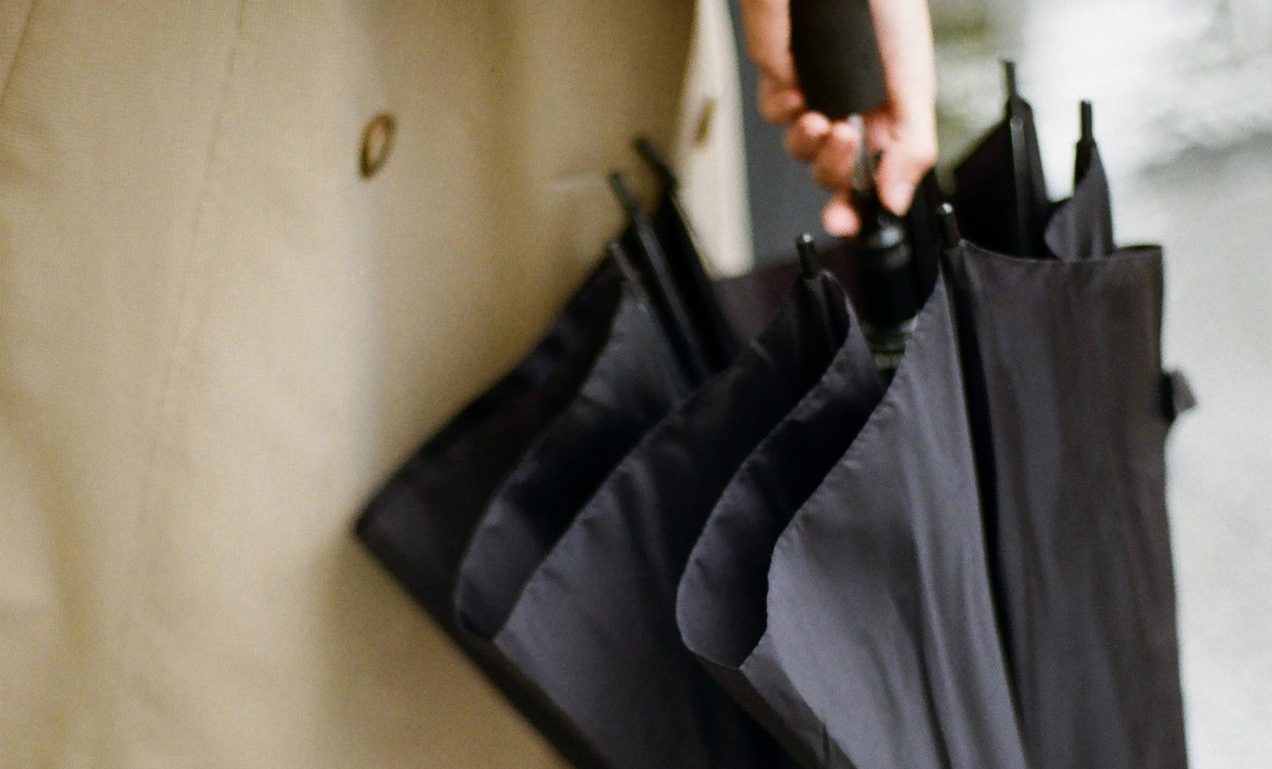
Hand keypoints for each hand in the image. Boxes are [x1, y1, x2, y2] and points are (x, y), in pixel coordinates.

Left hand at [740, 0, 937, 235]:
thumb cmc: (883, 4)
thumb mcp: (912, 75)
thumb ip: (911, 143)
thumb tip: (897, 201)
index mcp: (886, 110)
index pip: (871, 174)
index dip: (860, 206)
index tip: (852, 223)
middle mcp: (847, 105)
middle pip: (830, 170)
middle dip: (833, 169)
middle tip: (842, 142)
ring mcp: (812, 91)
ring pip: (798, 146)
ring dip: (808, 142)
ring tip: (820, 118)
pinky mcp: (778, 71)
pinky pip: (773, 108)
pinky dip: (783, 104)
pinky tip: (797, 85)